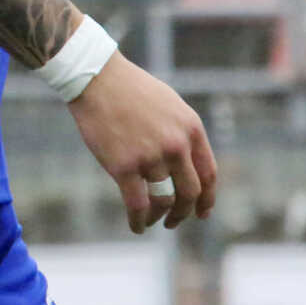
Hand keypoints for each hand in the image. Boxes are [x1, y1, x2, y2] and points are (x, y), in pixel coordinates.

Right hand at [66, 51, 216, 233]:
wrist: (96, 78)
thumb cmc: (129, 89)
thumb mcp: (169, 105)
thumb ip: (181, 133)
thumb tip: (185, 164)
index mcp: (191, 129)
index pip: (209, 174)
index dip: (208, 199)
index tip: (202, 212)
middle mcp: (176, 145)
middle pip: (190, 192)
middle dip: (184, 213)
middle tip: (174, 221)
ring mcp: (151, 157)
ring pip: (164, 201)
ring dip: (159, 217)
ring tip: (152, 221)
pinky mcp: (124, 166)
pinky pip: (138, 204)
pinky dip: (139, 221)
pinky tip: (136, 226)